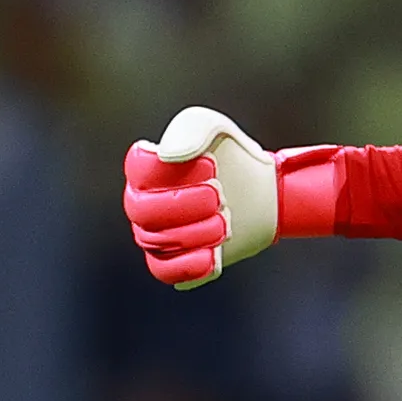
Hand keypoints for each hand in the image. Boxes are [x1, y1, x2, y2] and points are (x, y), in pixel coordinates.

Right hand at [122, 106, 281, 287]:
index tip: (210, 166)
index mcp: (143, 168)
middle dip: (186, 205)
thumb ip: (190, 130)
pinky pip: (164, 272)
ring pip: (157, 242)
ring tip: (227, 219)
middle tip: (221, 197)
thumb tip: (168, 156)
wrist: (262, 193)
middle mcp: (141, 203)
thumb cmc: (231, 156)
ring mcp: (155, 235)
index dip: (174, 171)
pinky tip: (213, 255)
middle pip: (143, 211)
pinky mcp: (173, 262)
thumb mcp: (214, 128)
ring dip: (198, 231)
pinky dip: (188, 266)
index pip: (139, 170)